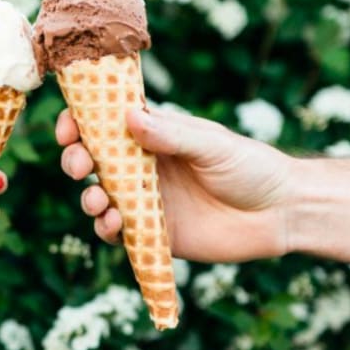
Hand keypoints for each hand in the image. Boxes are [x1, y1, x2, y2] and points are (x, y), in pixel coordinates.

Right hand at [56, 107, 293, 261]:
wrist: (280, 213)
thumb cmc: (250, 167)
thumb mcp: (212, 145)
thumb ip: (172, 134)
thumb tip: (128, 117)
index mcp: (154, 136)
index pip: (105, 124)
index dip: (80, 123)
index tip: (69, 128)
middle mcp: (143, 167)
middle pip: (93, 160)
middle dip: (75, 160)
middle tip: (80, 165)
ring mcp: (145, 200)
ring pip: (98, 197)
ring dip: (88, 198)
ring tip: (99, 201)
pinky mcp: (153, 233)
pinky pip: (117, 232)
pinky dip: (106, 229)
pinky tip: (115, 225)